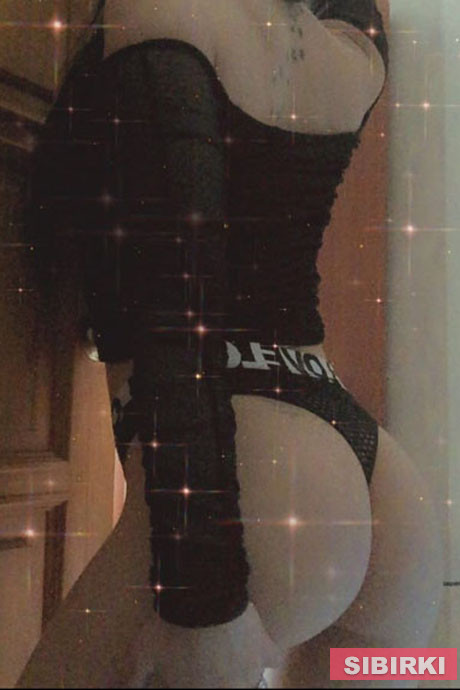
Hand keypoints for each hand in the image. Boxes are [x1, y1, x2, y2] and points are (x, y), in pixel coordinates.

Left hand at [125, 602, 283, 688]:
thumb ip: (132, 676)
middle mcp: (228, 688)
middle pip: (226, 687)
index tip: (186, 675)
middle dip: (213, 678)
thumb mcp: (143, 653)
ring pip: (248, 681)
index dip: (190, 682)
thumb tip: (118, 688)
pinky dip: (266, 654)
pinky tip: (258, 646)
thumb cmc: (171, 629)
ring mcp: (251, 672)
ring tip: (224, 653)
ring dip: (237, 672)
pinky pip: (273, 659)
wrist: (203, 596)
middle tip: (204, 662)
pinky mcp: (266, 649)